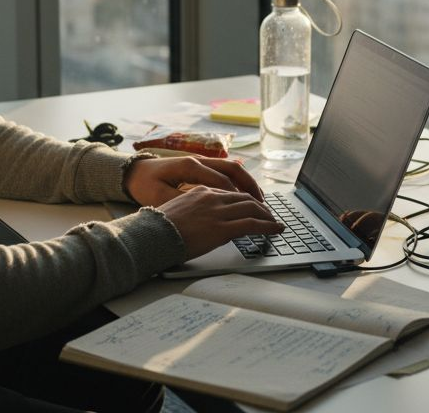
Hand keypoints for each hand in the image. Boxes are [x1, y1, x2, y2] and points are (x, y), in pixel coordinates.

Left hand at [124, 154, 264, 206]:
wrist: (133, 173)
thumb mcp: (161, 198)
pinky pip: (225, 172)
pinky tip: (244, 196)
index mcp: (190, 166)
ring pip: (231, 168)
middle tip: (263, 205)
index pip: (222, 180)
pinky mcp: (200, 167)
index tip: (252, 211)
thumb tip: (206, 213)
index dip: (238, 196)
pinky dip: (238, 182)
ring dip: (247, 183)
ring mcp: (200, 161)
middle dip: (250, 187)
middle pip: (233, 169)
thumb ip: (184, 203)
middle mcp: (199, 160)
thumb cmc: (145, 185)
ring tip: (259, 201)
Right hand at [157, 186, 283, 258]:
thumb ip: (192, 211)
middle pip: (244, 198)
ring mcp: (218, 212)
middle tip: (267, 214)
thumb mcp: (176, 211)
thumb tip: (200, 221)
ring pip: (252, 208)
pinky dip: (268, 226)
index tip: (250, 206)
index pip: (228, 193)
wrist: (152, 236)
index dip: (243, 200)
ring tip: (274, 222)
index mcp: (199, 192)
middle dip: (259, 206)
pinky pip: (252, 224)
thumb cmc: (158, 229)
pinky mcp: (223, 228)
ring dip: (266, 215)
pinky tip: (276, 229)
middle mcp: (211, 197)